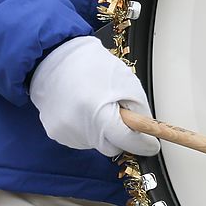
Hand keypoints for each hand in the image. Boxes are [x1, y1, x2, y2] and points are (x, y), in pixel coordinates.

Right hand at [29, 36, 160, 156]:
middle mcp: (78, 127)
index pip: (128, 142)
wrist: (53, 57)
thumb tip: (147, 134)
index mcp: (98, 114)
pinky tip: (85, 109)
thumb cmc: (92, 66)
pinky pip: (82, 138)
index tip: (152, 145)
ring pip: (97, 144)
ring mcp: (64, 132)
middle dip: (122, 136)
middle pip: (112, 147)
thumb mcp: (128, 85)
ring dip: (104, 132)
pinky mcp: (55, 133)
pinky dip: (89, 129)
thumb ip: (140, 114)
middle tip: (122, 114)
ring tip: (98, 104)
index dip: (144, 144)